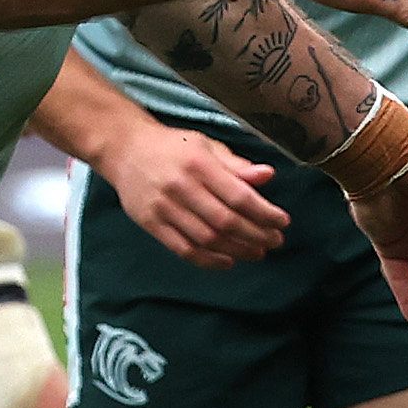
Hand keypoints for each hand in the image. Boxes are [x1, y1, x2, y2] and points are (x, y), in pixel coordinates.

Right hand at [102, 120, 288, 269]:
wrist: (124, 149)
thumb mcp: (207, 146)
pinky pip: (184, 249)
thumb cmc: (173, 147)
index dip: (264, 213)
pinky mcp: (151, 224)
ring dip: (238, 250)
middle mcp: (181, 187)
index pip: (239, 196)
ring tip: (257, 252)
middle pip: (225, 221)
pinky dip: (209, 260)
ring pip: (207, 239)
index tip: (282, 222)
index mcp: (198, 164)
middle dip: (256, 235)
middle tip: (275, 241)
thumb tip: (268, 175)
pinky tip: (228, 261)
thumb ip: (237, 165)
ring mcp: (163, 208)